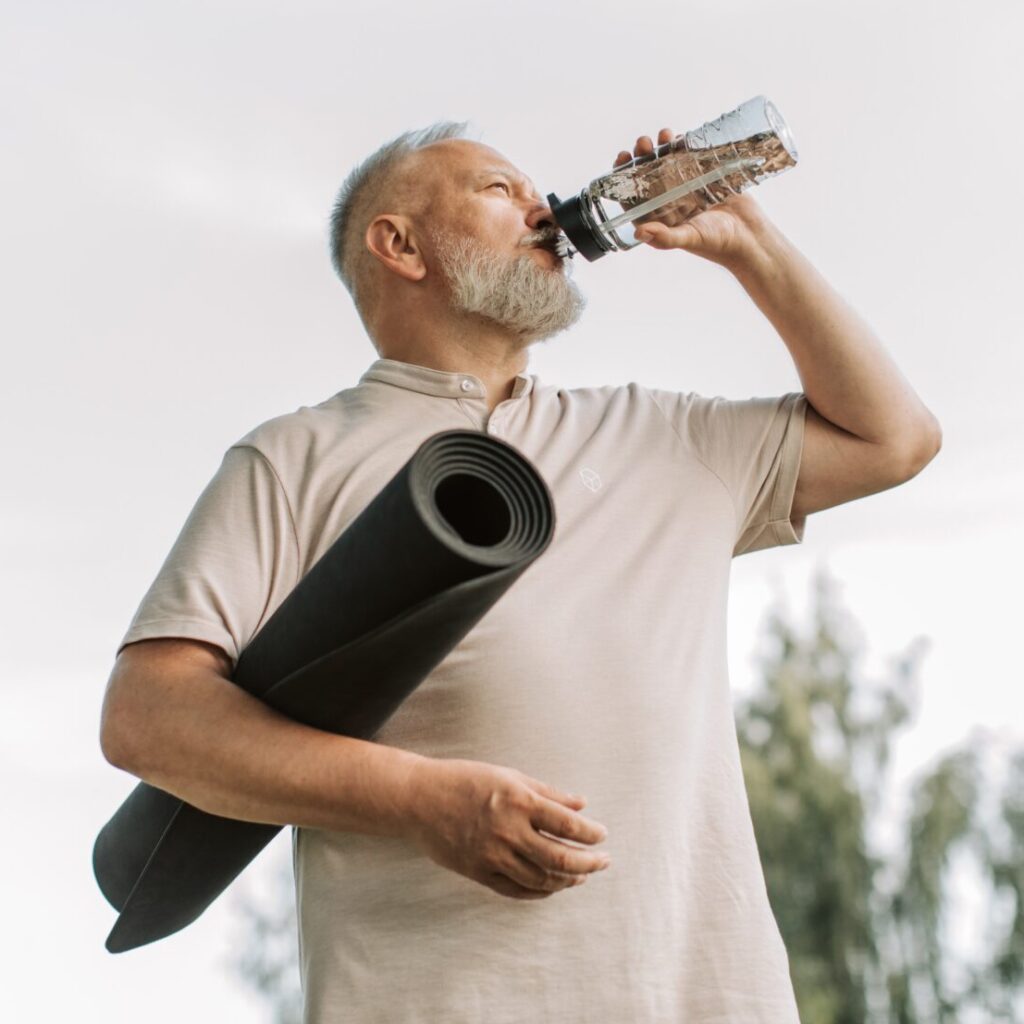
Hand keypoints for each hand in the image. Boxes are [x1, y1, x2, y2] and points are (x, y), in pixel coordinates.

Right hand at [403, 758, 611, 899]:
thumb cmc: (465, 780)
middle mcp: (509, 831)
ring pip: (541, 880)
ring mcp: (493, 856)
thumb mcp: (509, 776)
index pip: (568, 826)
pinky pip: (516, 890)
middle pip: (560, 859)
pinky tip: (550, 886)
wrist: (419, 799)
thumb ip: (547, 792)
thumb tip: (581, 805)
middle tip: (603, 862)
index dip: (591, 835)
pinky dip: (539, 892)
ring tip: (579, 875)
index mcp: (520, 801)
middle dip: (588, 863)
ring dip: (566, 880)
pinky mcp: (479, 872)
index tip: (603, 836)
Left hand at [614, 128, 776, 267]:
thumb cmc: (718, 242)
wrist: (751, 235)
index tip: (622, 159)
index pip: (634, 196)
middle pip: (649, 176)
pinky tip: (680, 137)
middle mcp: (670, 203)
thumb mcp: (690, 238)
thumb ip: (664, 237)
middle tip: (643, 143)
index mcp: (659, 219)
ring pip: (668, 164)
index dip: (624, 178)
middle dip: (642, 157)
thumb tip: (638, 232)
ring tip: (664, 135)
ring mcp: (687, 188)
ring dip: (662, 148)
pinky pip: (690, 158)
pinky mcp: (705, 177)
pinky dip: (684, 146)